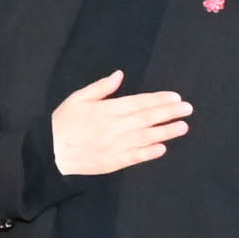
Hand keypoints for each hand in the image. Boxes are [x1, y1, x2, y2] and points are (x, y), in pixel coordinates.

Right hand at [48, 68, 192, 175]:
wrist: (50, 152)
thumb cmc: (64, 122)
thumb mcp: (78, 98)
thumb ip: (100, 87)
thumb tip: (119, 75)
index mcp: (106, 110)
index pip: (138, 103)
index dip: (158, 100)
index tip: (176, 98)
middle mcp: (114, 127)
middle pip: (146, 119)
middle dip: (169, 113)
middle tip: (188, 109)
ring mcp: (114, 146)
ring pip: (145, 137)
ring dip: (165, 132)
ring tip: (182, 127)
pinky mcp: (112, 162)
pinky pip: (134, 157)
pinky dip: (149, 153)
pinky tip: (162, 148)